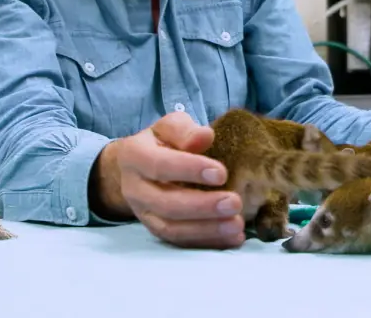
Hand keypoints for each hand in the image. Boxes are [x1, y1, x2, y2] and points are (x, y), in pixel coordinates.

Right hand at [97, 111, 245, 248]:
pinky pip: (179, 242)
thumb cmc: (160, 142)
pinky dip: (206, 242)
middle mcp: (134, 189)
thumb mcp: (169, 127)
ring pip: (171, 229)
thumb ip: (185, 130)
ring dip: (206, 230)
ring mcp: (143, 214)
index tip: (222, 173)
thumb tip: (205, 136)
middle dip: (203, 207)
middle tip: (235, 203)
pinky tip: (232, 238)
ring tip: (236, 225)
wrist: (136, 168)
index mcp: (135, 156)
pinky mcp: (156, 231)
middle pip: (166, 204)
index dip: (190, 170)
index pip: (160, 165)